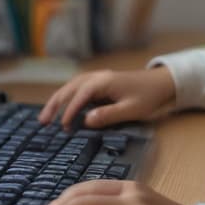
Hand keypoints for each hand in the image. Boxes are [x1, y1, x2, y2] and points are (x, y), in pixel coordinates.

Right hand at [38, 66, 175, 129]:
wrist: (161, 83)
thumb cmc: (148, 96)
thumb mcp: (131, 109)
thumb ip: (108, 115)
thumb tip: (86, 121)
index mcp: (104, 82)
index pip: (80, 96)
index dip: (69, 111)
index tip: (63, 127)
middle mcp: (97, 77)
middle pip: (69, 88)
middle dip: (55, 104)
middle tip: (43, 122)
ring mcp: (98, 78)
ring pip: (71, 87)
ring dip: (57, 100)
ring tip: (45, 117)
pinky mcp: (100, 82)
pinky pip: (78, 88)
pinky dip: (67, 97)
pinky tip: (61, 107)